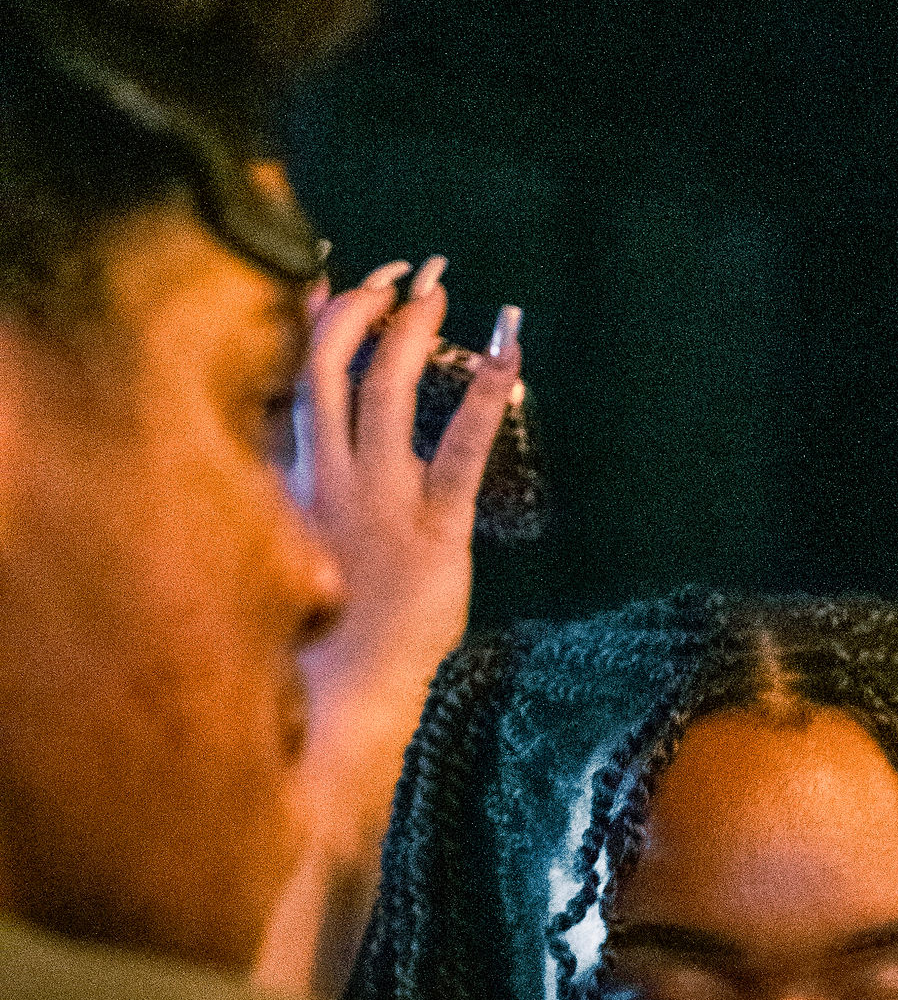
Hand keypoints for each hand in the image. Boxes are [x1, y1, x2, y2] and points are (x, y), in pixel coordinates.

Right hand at [252, 257, 522, 999]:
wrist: (334, 725)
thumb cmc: (314, 670)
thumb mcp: (289, 589)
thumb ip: (292, 540)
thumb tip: (296, 528)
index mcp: (286, 493)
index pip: (291, 388)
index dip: (311, 332)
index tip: (331, 289)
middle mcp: (324, 488)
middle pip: (330, 371)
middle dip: (363, 311)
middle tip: (399, 274)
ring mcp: (377, 508)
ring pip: (386, 394)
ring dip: (413, 335)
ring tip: (439, 289)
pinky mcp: (432, 539)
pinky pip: (458, 454)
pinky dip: (483, 400)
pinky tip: (509, 356)